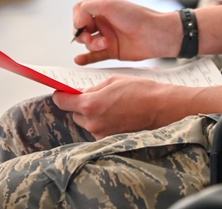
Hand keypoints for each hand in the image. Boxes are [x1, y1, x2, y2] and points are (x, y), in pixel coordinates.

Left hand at [52, 76, 178, 138]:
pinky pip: (97, 129)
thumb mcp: (112, 81)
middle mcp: (93, 122)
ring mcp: (101, 133)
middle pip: (74, 113)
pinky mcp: (109, 140)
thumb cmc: (140, 91)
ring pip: (86, 122)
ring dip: (91, 114)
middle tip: (95, 96)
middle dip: (80, 104)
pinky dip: (102, 122)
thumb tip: (80, 93)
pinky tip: (116, 114)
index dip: (61, 95)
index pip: (62, 102)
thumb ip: (92, 88)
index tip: (61, 92)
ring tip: (110, 105)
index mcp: (90, 104)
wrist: (160, 108)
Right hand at [71, 0, 179, 64]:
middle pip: (81, 29)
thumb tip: (77, 22)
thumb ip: (87, 8)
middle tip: (89, 37)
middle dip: (82, 34)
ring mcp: (107, 38)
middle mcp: (103, 23)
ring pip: (88, 43)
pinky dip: (85, 58)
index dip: (78, 18)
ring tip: (104, 44)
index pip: (80, 11)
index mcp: (102, 9)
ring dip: (91, 44)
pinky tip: (79, 60)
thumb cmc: (135, 16)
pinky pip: (94, 56)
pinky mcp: (112, 52)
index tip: (83, 23)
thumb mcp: (108, 4)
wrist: (155, 34)